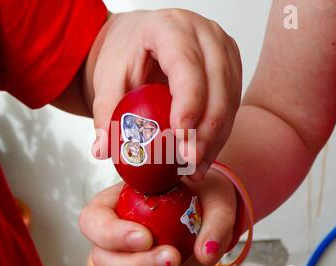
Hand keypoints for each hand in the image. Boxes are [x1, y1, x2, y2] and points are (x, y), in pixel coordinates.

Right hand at [79, 171, 236, 265]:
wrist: (207, 216)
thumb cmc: (199, 198)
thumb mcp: (213, 196)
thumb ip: (216, 219)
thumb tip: (205, 252)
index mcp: (114, 205)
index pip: (93, 220)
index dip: (111, 234)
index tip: (146, 237)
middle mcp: (111, 238)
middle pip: (101, 261)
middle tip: (172, 257)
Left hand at [83, 9, 241, 179]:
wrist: (141, 41)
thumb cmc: (127, 53)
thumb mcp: (108, 77)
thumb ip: (106, 111)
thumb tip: (103, 150)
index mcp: (170, 27)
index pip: (187, 65)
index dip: (189, 102)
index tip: (181, 136)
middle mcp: (204, 34)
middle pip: (217, 85)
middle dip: (206, 130)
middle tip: (188, 161)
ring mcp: (222, 50)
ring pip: (229, 99)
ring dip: (214, 138)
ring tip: (195, 167)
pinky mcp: (230, 68)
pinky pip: (232, 106)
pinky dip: (218, 134)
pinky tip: (203, 156)